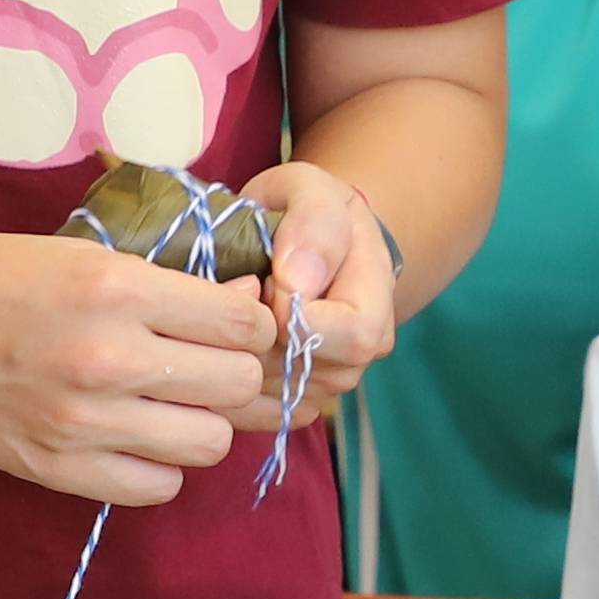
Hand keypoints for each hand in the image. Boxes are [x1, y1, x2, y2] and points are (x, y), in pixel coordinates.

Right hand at [0, 230, 284, 503]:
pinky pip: (156, 487)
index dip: (250, 321)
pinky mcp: (56, 471)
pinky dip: (158, 465)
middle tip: (204, 361)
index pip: (242, 322)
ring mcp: (82, 424)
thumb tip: (242, 303)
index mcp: (114, 288)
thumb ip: (159, 283)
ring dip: (200, 422)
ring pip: (208, 444)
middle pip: (235, 386)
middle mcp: (107, 358)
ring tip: (169, 400)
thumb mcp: (75, 252)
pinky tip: (133, 435)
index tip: (231, 319)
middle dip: (234, 372)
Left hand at [240, 160, 397, 415]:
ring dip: (236, 355)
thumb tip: (297, 279)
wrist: (305, 244)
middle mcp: (359, 357)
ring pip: (270, 394)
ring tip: (231, 312)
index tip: (265, 277)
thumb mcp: (313, 190)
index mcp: (375, 305)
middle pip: (305, 372)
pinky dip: (224, 375)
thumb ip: (313, 223)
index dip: (296, 311)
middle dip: (256, 336)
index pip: (349, 335)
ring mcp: (325, 384)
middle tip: (239, 294)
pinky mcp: (291, 402)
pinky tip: (222, 340)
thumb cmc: (306, 212)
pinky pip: (250, 408)